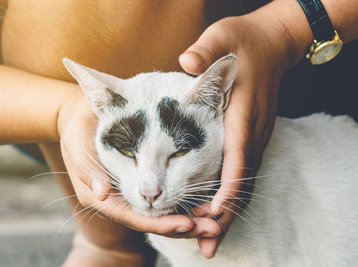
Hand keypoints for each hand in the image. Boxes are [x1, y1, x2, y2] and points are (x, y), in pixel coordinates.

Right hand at [57, 90, 221, 237]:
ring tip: (216, 221)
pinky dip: (185, 202)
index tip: (187, 224)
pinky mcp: (143, 183)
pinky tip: (205, 202)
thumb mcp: (78, 148)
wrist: (82, 120)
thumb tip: (102, 194)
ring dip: (191, 218)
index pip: (137, 217)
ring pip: (164, 214)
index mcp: (105, 198)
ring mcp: (133, 194)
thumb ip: (89, 172)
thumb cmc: (79, 132)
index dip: (161, 223)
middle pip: (155, 222)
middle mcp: (121, 201)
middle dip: (183, 227)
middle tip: (212, 228)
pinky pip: (166, 199)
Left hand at [179, 12, 296, 257]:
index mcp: (242, 114)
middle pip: (241, 180)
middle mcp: (251, 132)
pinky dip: (229, 197)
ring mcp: (253, 137)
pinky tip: (216, 213)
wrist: (272, 44)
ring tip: (209, 242)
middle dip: (225, 214)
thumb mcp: (223, 36)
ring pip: (243, 182)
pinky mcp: (249, 138)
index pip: (237, 156)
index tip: (213, 212)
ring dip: (227, 213)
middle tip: (208, 244)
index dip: (227, 186)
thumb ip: (206, 50)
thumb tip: (187, 60)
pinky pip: (241, 174)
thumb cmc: (244, 42)